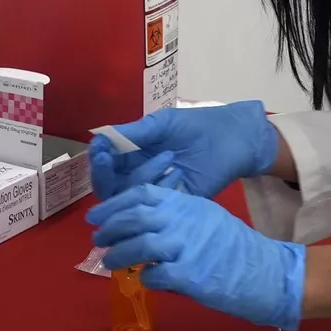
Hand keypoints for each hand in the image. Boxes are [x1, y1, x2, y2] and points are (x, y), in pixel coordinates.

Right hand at [86, 101, 277, 199]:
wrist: (232, 139)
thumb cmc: (196, 126)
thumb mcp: (162, 124)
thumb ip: (135, 132)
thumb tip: (100, 137)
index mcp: (131, 155)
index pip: (104, 164)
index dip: (97, 159)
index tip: (100, 149)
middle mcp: (137, 176)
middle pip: (108, 187)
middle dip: (105, 174)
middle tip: (109, 160)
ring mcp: (155, 192)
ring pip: (129, 199)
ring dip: (141, 178)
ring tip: (169, 157)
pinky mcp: (173, 205)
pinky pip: (155, 207)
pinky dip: (163, 190)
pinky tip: (179, 173)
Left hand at [89, 184, 305, 330]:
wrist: (263, 270)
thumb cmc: (232, 245)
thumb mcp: (204, 215)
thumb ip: (176, 213)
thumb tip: (143, 219)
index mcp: (186, 202)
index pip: (142, 193)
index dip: (114, 204)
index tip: (96, 214)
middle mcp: (183, 220)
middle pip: (135, 217)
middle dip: (110, 228)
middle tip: (97, 238)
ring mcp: (186, 246)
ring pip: (138, 246)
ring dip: (118, 256)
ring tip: (109, 262)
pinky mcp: (189, 275)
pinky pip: (155, 275)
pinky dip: (145, 278)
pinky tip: (145, 279)